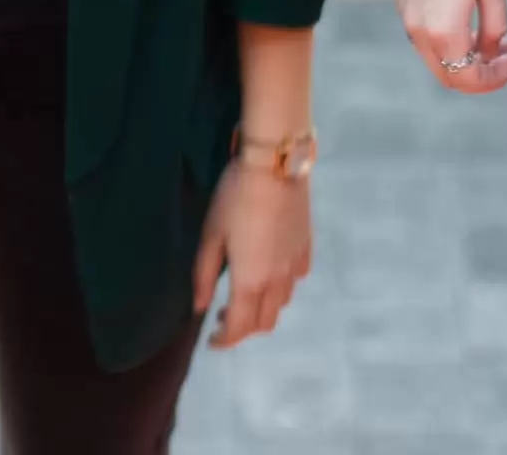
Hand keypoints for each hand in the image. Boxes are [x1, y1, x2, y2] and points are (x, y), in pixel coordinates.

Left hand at [190, 160, 311, 348]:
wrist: (275, 165)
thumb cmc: (235, 198)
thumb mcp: (211, 234)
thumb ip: (204, 274)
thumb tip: (200, 307)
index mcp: (250, 281)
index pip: (239, 327)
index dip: (224, 340)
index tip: (211, 341)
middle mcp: (277, 281)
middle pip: (263, 323)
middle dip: (242, 329)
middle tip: (222, 317)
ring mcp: (295, 265)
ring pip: (282, 304)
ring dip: (262, 310)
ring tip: (244, 295)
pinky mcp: (306, 247)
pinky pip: (296, 280)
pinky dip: (281, 287)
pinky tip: (270, 271)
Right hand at [393, 0, 506, 94]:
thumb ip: (494, 27)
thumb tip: (491, 49)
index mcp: (443, 32)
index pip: (469, 78)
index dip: (496, 78)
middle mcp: (419, 31)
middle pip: (448, 75)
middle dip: (479, 73)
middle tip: (503, 54)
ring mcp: (406, 16)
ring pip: (435, 56)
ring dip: (462, 56)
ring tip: (489, 36)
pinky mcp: (402, 0)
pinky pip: (424, 34)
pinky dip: (446, 39)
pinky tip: (465, 19)